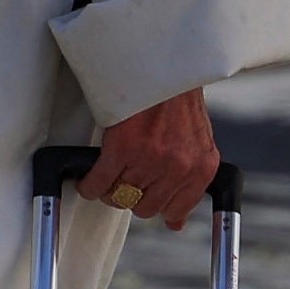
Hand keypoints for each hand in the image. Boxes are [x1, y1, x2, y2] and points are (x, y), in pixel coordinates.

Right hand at [79, 88, 219, 229]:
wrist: (162, 65)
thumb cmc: (177, 99)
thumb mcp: (196, 143)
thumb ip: (189, 182)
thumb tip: (175, 223)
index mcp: (200, 168)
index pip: (174, 211)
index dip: (155, 205)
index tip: (145, 197)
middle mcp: (178, 168)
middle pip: (144, 208)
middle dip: (131, 196)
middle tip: (124, 178)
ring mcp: (150, 160)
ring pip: (119, 197)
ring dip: (108, 189)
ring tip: (108, 172)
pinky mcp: (123, 149)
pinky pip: (99, 183)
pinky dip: (90, 184)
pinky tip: (89, 178)